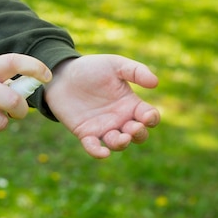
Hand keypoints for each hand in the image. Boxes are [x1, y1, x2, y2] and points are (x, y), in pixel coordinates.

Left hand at [44, 55, 159, 158]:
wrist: (62, 74)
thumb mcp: (115, 64)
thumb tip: (155, 82)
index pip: (149, 117)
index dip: (152, 119)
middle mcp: (120, 119)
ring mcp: (103, 128)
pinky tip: (102, 152)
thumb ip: (135, 71)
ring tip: (122, 137)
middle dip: (139, 134)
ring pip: (118, 144)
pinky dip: (98, 152)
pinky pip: (94, 148)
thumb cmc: (91, 68)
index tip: (146, 116)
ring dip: (122, 144)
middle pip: (138, 135)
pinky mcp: (85, 133)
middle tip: (133, 127)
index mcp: (130, 103)